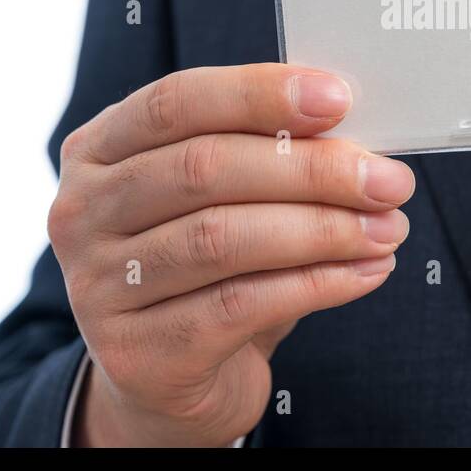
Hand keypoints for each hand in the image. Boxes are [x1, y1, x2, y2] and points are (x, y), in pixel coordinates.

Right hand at [47, 64, 413, 445]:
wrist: (167, 377)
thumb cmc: (205, 267)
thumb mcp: (222, 198)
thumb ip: (266, 156)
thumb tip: (358, 140)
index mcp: (99, 150)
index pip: (177, 102)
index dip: (259, 94)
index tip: (339, 98)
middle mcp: (82, 212)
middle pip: (205, 169)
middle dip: (312, 170)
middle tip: (388, 181)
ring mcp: (97, 285)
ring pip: (223, 238)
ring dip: (324, 229)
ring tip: (388, 229)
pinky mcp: (135, 352)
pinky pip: (239, 305)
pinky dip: (317, 284)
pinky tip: (365, 273)